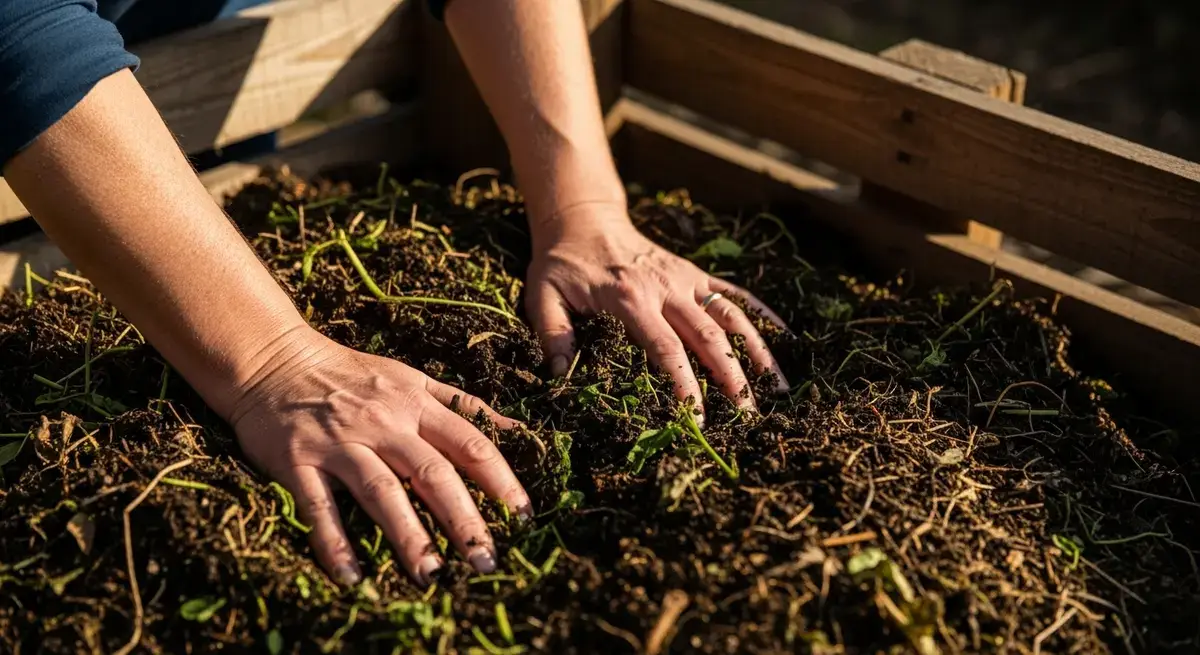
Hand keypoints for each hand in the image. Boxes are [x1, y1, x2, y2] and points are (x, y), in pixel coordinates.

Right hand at [227, 327, 529, 587]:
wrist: (272, 360)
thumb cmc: (350, 374)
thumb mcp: (412, 378)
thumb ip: (462, 405)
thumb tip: (519, 429)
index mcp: (415, 403)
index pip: (470, 444)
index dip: (501, 481)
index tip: (523, 517)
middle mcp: (383, 422)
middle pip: (433, 473)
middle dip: (464, 520)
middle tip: (486, 561)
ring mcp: (340, 443)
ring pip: (382, 492)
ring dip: (408, 536)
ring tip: (431, 575)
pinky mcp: (298, 461)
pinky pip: (318, 507)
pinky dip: (334, 543)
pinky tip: (351, 577)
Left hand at [526, 203, 789, 422]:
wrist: (583, 220)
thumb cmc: (561, 264)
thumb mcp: (542, 295)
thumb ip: (553, 333)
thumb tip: (560, 375)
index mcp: (629, 299)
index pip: (665, 347)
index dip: (683, 384)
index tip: (697, 417)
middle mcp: (666, 288)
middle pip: (709, 337)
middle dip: (732, 377)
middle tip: (749, 416)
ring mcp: (686, 280)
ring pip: (731, 316)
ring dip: (757, 352)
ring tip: (779, 389)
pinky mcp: (695, 274)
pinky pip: (734, 294)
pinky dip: (761, 314)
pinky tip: (786, 338)